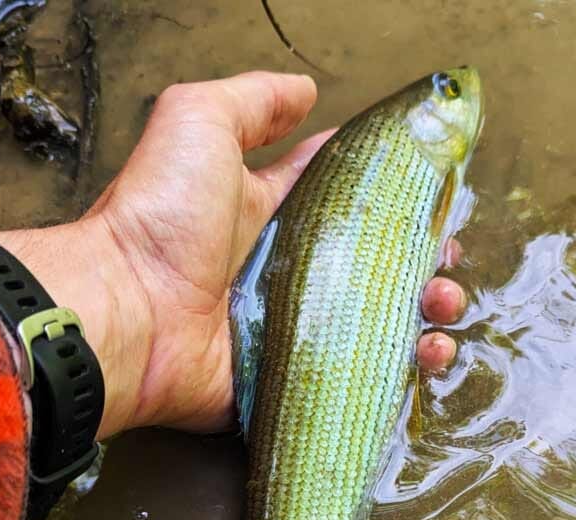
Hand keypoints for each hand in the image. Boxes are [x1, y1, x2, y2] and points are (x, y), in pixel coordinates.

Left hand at [0, 72, 465, 438]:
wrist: (130, 315)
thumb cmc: (161, 217)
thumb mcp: (197, 123)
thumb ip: (253, 102)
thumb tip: (307, 92)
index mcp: (276, 213)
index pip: (349, 196)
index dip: (394, 191)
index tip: (435, 191)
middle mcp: (293, 269)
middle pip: (378, 260)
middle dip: (424, 254)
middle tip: (445, 255)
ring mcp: (301, 325)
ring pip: (385, 316)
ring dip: (429, 307)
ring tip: (443, 302)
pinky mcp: (303, 371)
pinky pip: (368, 370)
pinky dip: (409, 364)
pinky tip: (429, 350)